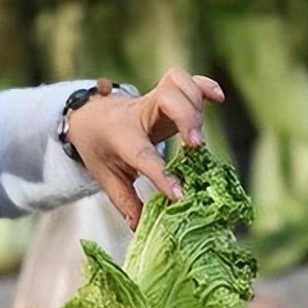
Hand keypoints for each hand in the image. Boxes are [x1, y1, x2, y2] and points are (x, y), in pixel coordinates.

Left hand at [66, 68, 223, 228]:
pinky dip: (205, 86)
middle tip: (195, 146)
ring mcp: (153, 98)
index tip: (180, 194)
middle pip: (165, 98)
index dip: (161, 174)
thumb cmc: (100, 149)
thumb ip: (125, 202)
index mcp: (120, 135)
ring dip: (195, 103)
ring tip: (198, 134)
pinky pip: (188, 79)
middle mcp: (138, 112)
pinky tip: (218, 100)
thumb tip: (142, 228)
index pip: (141, 153)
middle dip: (185, 118)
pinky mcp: (167, 92)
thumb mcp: (106, 176)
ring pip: (177, 82)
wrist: (89, 116)